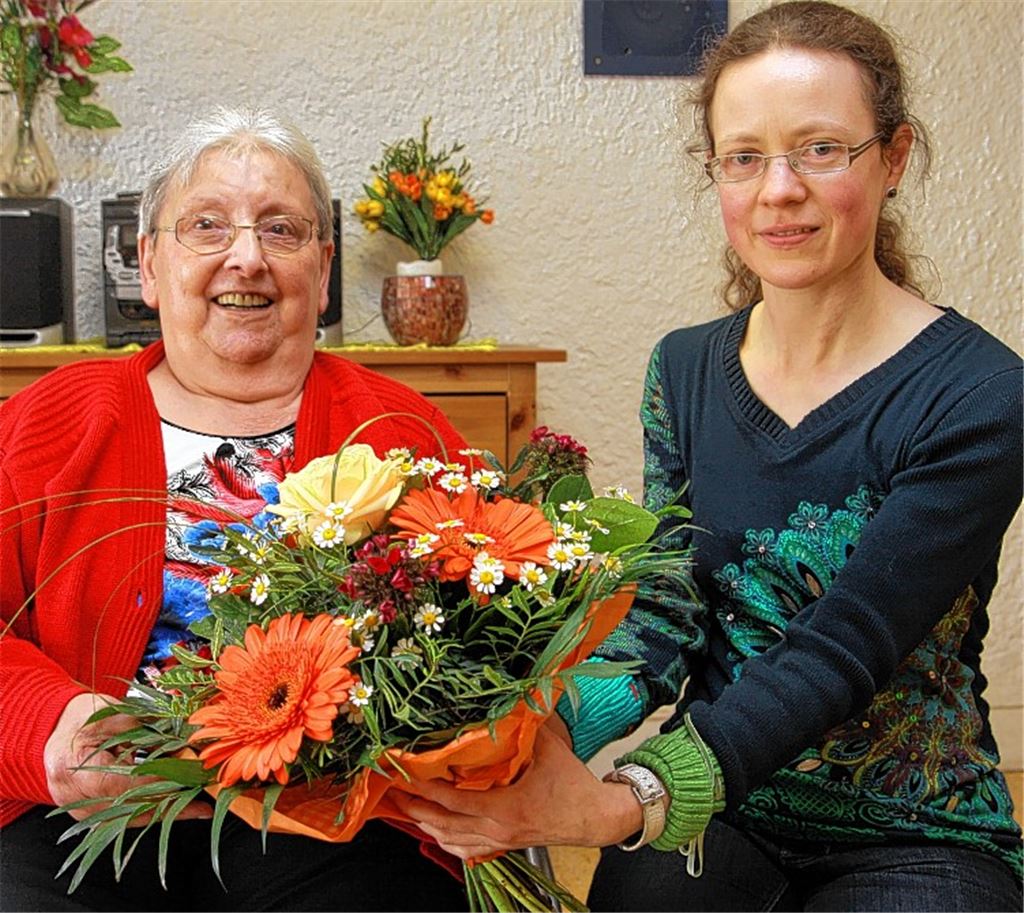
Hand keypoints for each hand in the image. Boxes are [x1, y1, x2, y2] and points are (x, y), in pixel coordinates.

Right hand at [43, 692, 211, 822]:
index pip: (123, 786)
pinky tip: (177, 807)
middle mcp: (74, 796)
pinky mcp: (90, 815)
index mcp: (74, 767)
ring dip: (163, 813)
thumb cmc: (84, 717)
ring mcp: (80, 810)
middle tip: (202, 804)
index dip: (159, 786)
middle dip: (169, 807)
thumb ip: (146, 727)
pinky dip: (151, 811)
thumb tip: (185, 735)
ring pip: (129, 820)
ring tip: (196, 807)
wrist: (57, 729)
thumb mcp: (114, 713)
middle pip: (128, 810)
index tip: (189, 783)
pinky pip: (124, 819)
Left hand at [391, 723, 642, 858]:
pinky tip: (434, 832)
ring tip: (404, 808)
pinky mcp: (505, 845)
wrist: (595, 817)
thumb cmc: (573, 784)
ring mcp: (499, 840)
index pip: (452, 799)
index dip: (424, 786)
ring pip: (451, 839)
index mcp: (504, 806)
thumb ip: (526, 724)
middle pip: (442, 822)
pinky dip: (446, 841)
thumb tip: (511, 696)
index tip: (403, 772)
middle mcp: (497, 828)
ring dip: (425, 824)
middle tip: (391, 790)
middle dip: (414, 806)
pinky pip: (467, 850)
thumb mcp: (550, 749)